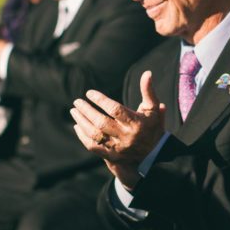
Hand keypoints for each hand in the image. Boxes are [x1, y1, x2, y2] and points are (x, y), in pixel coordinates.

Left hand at [70, 72, 165, 187]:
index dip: (101, 100)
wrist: (155, 153)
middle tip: (77, 101)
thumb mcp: (153, 108)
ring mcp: (118, 147)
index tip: (89, 93)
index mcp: (136, 123)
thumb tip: (147, 73)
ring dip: (82, 122)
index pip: (115, 110)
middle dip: (87, 111)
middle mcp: (126, 136)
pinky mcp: (112, 156)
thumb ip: (148, 91)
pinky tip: (77, 126)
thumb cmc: (152, 126)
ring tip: (74, 111)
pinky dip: (82, 136)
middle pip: (102, 122)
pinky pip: (93, 146)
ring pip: (95, 135)